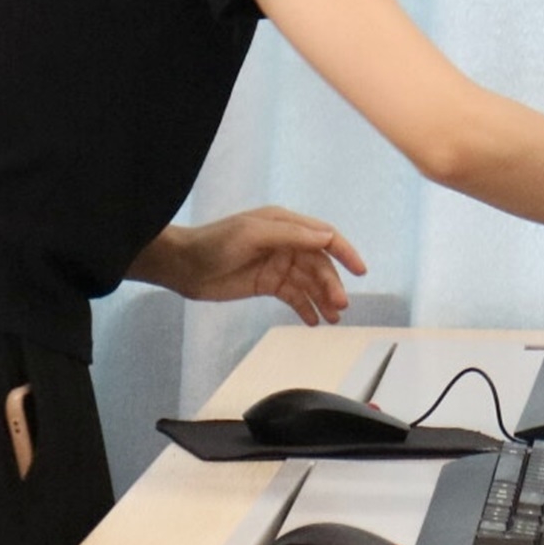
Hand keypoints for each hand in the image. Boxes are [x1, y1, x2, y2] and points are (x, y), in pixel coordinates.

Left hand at [141, 208, 368, 324]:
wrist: (183, 266)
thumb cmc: (214, 243)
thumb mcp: (253, 233)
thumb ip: (291, 235)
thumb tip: (327, 236)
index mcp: (285, 224)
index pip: (324, 236)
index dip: (345, 252)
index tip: (360, 271)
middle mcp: (286, 242)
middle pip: (319, 265)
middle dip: (332, 285)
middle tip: (340, 307)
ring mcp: (277, 264)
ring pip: (309, 283)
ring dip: (323, 299)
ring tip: (333, 319)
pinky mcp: (268, 283)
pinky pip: (294, 296)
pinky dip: (305, 308)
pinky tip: (313, 321)